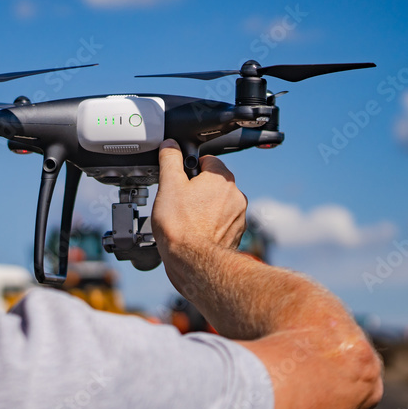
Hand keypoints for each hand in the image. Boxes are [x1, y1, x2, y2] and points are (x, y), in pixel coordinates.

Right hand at [151, 139, 246, 269]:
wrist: (193, 263)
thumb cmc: (181, 226)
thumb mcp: (169, 185)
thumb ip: (170, 160)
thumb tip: (170, 146)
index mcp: (222, 178)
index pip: (207, 160)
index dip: (189, 168)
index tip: (179, 179)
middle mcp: (236, 195)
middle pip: (213, 182)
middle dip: (197, 189)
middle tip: (179, 201)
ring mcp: (238, 217)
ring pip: (218, 203)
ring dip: (204, 207)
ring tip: (186, 219)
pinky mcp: (236, 235)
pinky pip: (221, 222)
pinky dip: (210, 224)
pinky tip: (194, 232)